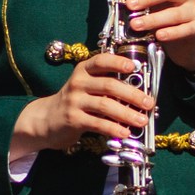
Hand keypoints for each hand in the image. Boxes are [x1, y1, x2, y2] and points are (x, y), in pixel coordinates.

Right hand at [15, 52, 153, 154]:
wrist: (46, 119)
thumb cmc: (75, 101)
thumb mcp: (86, 86)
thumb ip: (106, 84)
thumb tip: (138, 92)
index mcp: (84, 70)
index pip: (101, 61)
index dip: (118, 62)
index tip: (134, 67)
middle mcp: (78, 82)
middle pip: (109, 85)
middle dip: (132, 94)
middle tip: (148, 102)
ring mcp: (74, 101)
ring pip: (105, 105)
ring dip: (127, 114)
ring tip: (142, 120)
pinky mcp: (73, 119)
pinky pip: (98, 123)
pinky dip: (114, 128)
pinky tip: (125, 132)